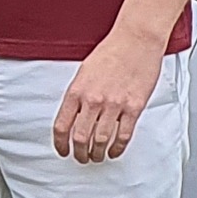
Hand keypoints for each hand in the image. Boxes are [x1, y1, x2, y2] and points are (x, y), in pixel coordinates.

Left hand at [53, 29, 165, 162]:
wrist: (136, 39)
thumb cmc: (111, 51)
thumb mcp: (84, 72)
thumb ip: (78, 95)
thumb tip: (74, 116)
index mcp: (77, 91)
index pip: (62, 126)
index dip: (60, 144)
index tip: (62, 150)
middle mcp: (94, 100)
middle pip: (80, 138)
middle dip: (79, 153)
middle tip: (81, 157)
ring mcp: (114, 105)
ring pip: (101, 141)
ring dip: (97, 154)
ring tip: (97, 157)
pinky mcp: (134, 107)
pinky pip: (123, 135)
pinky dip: (117, 148)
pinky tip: (114, 151)